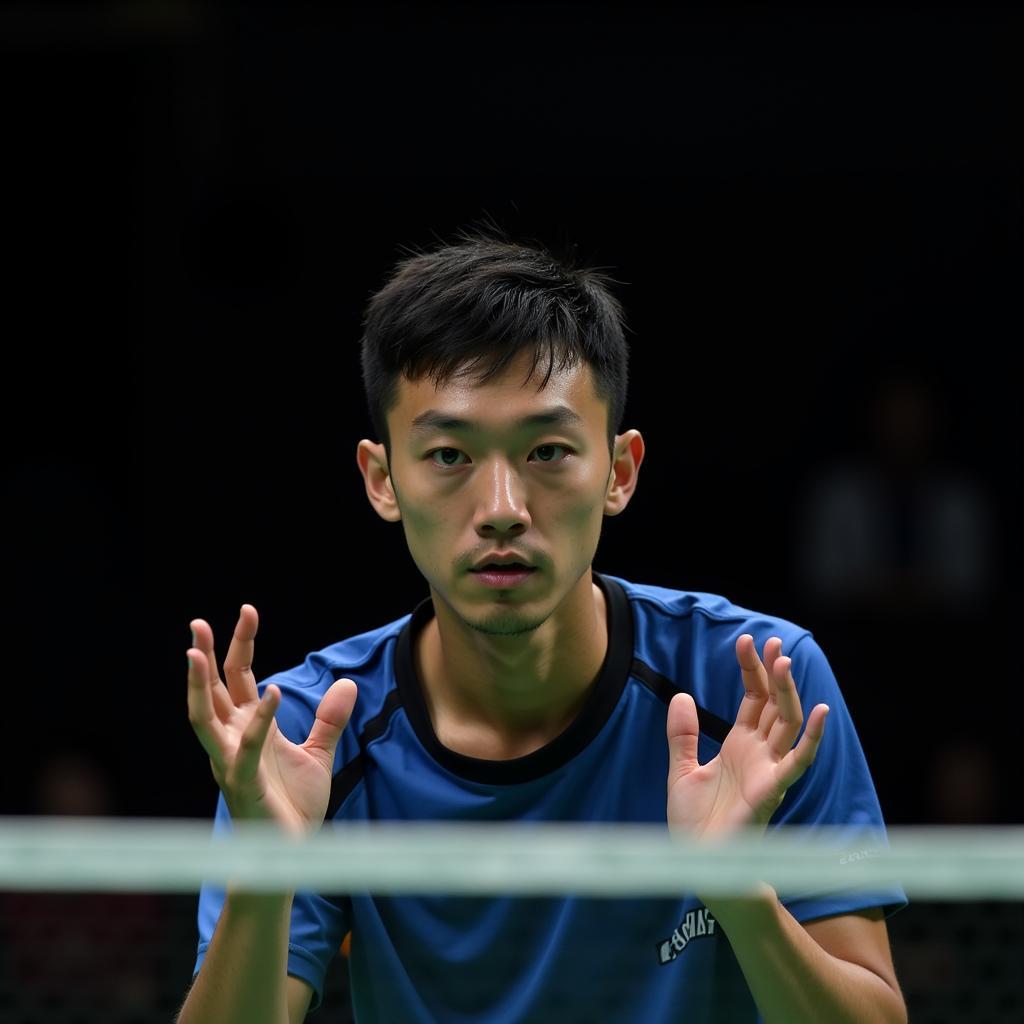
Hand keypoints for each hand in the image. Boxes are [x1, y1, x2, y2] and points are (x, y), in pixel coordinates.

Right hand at [186, 605, 357, 835]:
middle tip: (199, 623)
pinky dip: (260, 720)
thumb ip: (329, 720)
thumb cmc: (294, 807)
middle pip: (213, 691)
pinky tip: (275, 692)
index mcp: (248, 729)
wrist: (290, 856)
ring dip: (198, 686)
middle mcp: (232, 741)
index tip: (247, 612)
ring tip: (195, 653)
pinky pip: (247, 748)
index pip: (238, 679)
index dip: (240, 645)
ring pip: (204, 719)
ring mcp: (233, 762)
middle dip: (205, 657)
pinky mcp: (244, 784)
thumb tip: (348, 683)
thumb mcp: (318, 754)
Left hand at [666, 634, 828, 840]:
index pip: (751, 699)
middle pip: (772, 705)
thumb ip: (683, 735)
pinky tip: (819, 711)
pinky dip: (811, 737)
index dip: (751, 671)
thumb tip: (682, 695)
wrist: (696, 864)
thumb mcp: (681, 770)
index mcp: (738, 746)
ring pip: (787, 724)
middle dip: (773, 673)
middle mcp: (758, 754)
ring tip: (785, 662)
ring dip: (788, 693)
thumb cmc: (694, 825)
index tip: (746, 641)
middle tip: (774, 641)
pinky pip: (797, 761)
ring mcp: (768, 770)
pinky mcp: (772, 791)